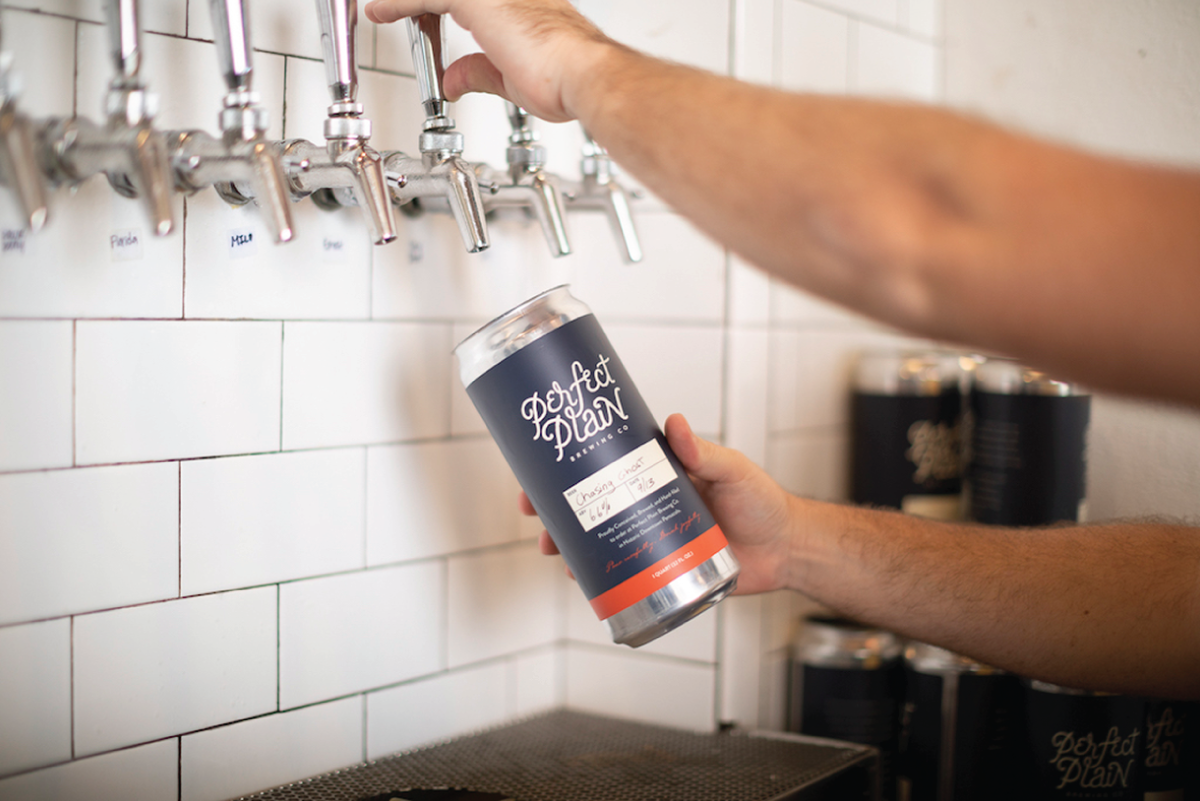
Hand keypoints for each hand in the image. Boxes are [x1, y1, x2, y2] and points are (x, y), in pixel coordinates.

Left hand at [363, 0, 618, 121]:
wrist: (582, 75)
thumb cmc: (565, 78)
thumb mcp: (510, 78)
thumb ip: (479, 71)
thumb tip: (456, 79)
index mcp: (520, 3)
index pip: (472, 1)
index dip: (443, 7)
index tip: (422, 14)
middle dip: (423, 5)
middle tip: (396, 9)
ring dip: (406, 2)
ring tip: (382, 9)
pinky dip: (396, 5)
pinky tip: (378, 11)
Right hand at [520, 413, 800, 594]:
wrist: (786, 551)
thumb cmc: (762, 503)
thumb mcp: (734, 472)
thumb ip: (706, 453)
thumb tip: (676, 424)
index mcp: (657, 473)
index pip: (605, 463)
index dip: (569, 464)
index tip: (540, 468)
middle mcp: (646, 503)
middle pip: (590, 502)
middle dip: (555, 507)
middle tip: (533, 513)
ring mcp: (649, 537)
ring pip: (597, 538)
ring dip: (569, 542)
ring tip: (553, 550)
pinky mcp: (658, 570)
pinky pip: (620, 573)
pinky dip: (596, 575)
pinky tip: (581, 579)